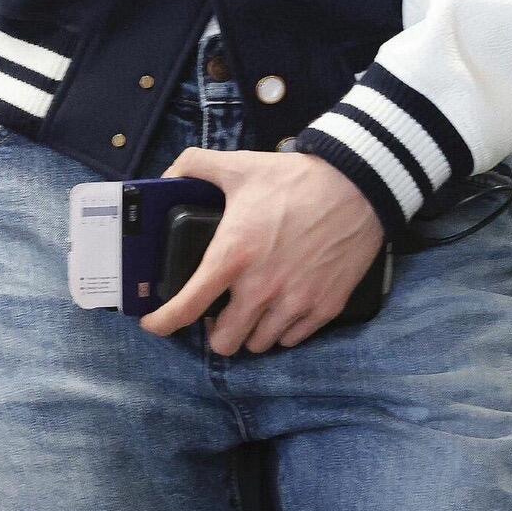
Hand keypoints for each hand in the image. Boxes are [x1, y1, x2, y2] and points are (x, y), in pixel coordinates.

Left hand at [138, 148, 385, 354]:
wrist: (357, 184)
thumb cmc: (295, 178)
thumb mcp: (239, 165)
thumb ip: (195, 165)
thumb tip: (166, 175)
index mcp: (233, 256)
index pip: (187, 307)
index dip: (163, 322)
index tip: (154, 323)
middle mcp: (261, 288)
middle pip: (224, 342)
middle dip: (216, 329)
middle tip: (220, 309)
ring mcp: (295, 302)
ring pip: (259, 345)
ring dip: (251, 330)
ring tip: (253, 307)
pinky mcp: (325, 308)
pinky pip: (293, 339)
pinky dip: (283, 329)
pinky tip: (282, 305)